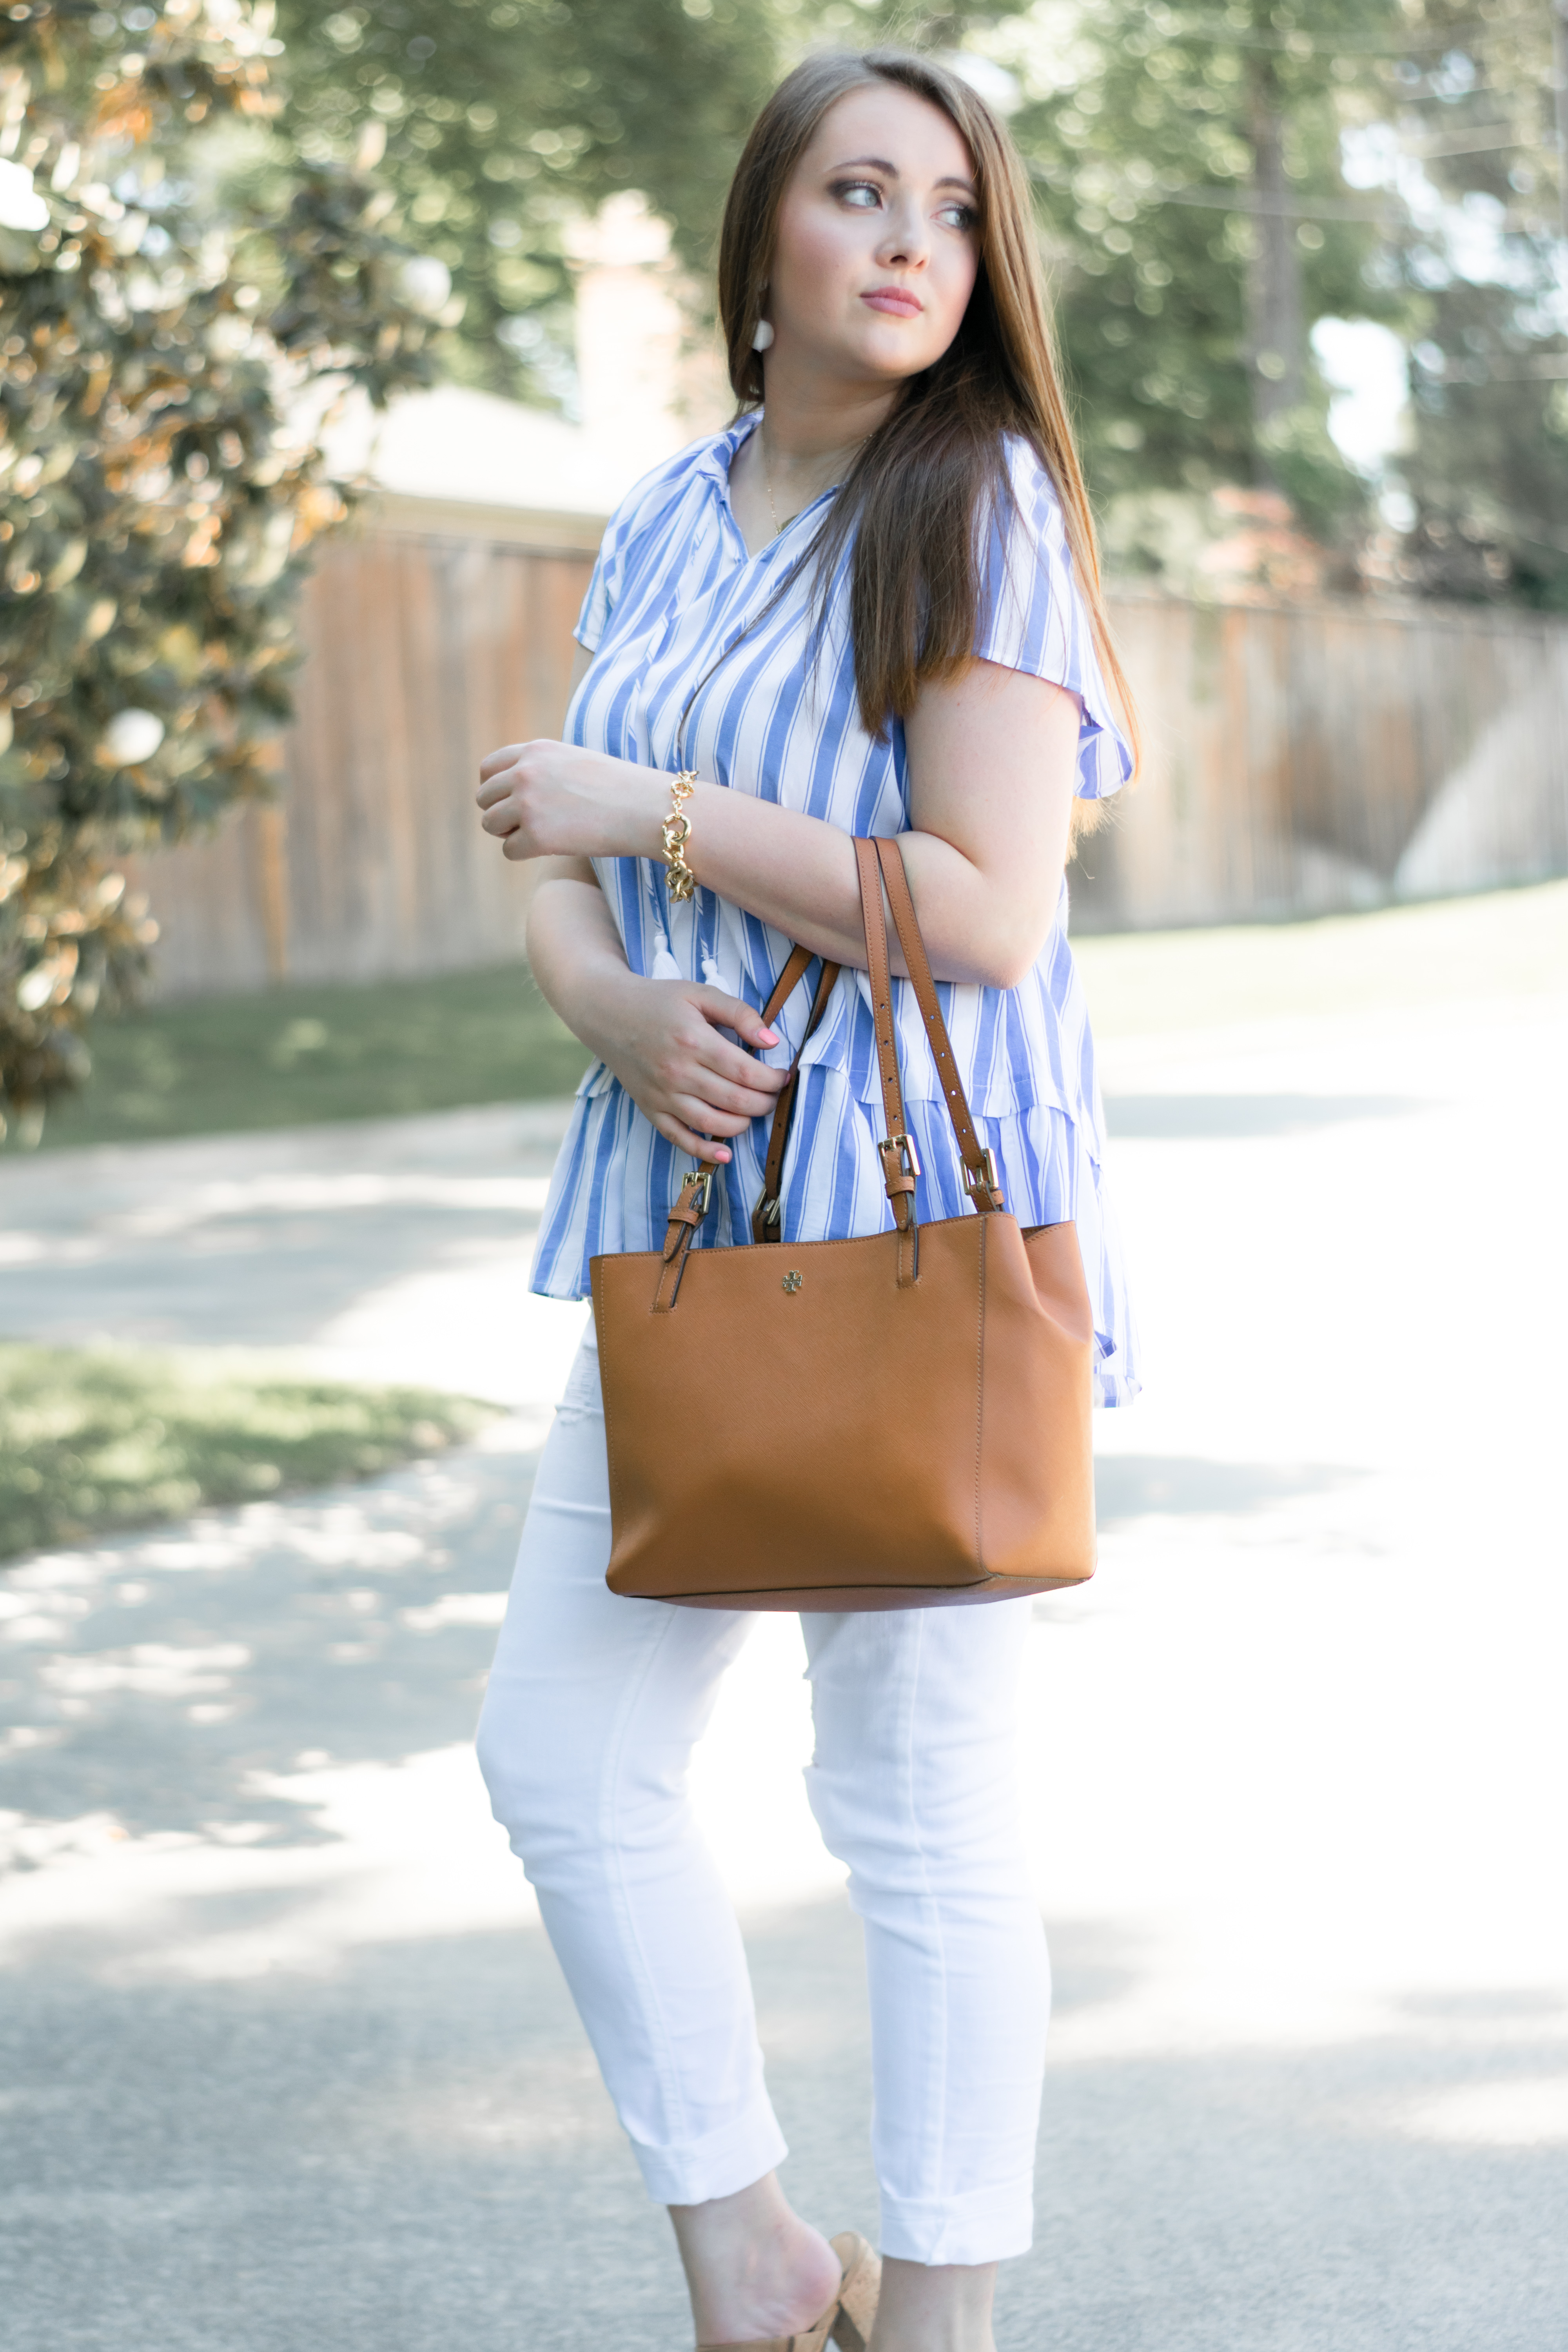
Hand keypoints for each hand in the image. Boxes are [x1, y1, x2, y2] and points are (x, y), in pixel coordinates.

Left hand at [476, 739, 661, 862]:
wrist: (646, 808)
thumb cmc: (619, 788)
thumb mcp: (574, 761)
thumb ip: (542, 769)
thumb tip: (515, 792)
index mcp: (534, 751)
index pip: (488, 769)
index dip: (495, 790)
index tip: (509, 803)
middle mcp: (524, 773)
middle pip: (484, 799)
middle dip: (501, 814)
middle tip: (529, 825)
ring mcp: (527, 803)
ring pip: (491, 825)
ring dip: (510, 835)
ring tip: (542, 836)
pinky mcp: (535, 835)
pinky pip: (509, 851)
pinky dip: (526, 854)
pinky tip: (553, 848)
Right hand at [585, 973, 788, 1165]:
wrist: (607, 1013)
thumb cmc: (659, 1002)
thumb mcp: (700, 994)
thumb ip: (740, 1014)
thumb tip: (772, 1042)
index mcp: (693, 1040)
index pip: (745, 1072)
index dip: (772, 1080)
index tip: (782, 1077)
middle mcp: (678, 1072)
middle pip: (735, 1101)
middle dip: (764, 1103)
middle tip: (772, 1095)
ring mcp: (662, 1094)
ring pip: (712, 1124)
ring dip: (743, 1125)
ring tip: (753, 1113)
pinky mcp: (650, 1109)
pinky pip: (679, 1138)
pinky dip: (704, 1151)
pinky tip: (725, 1154)